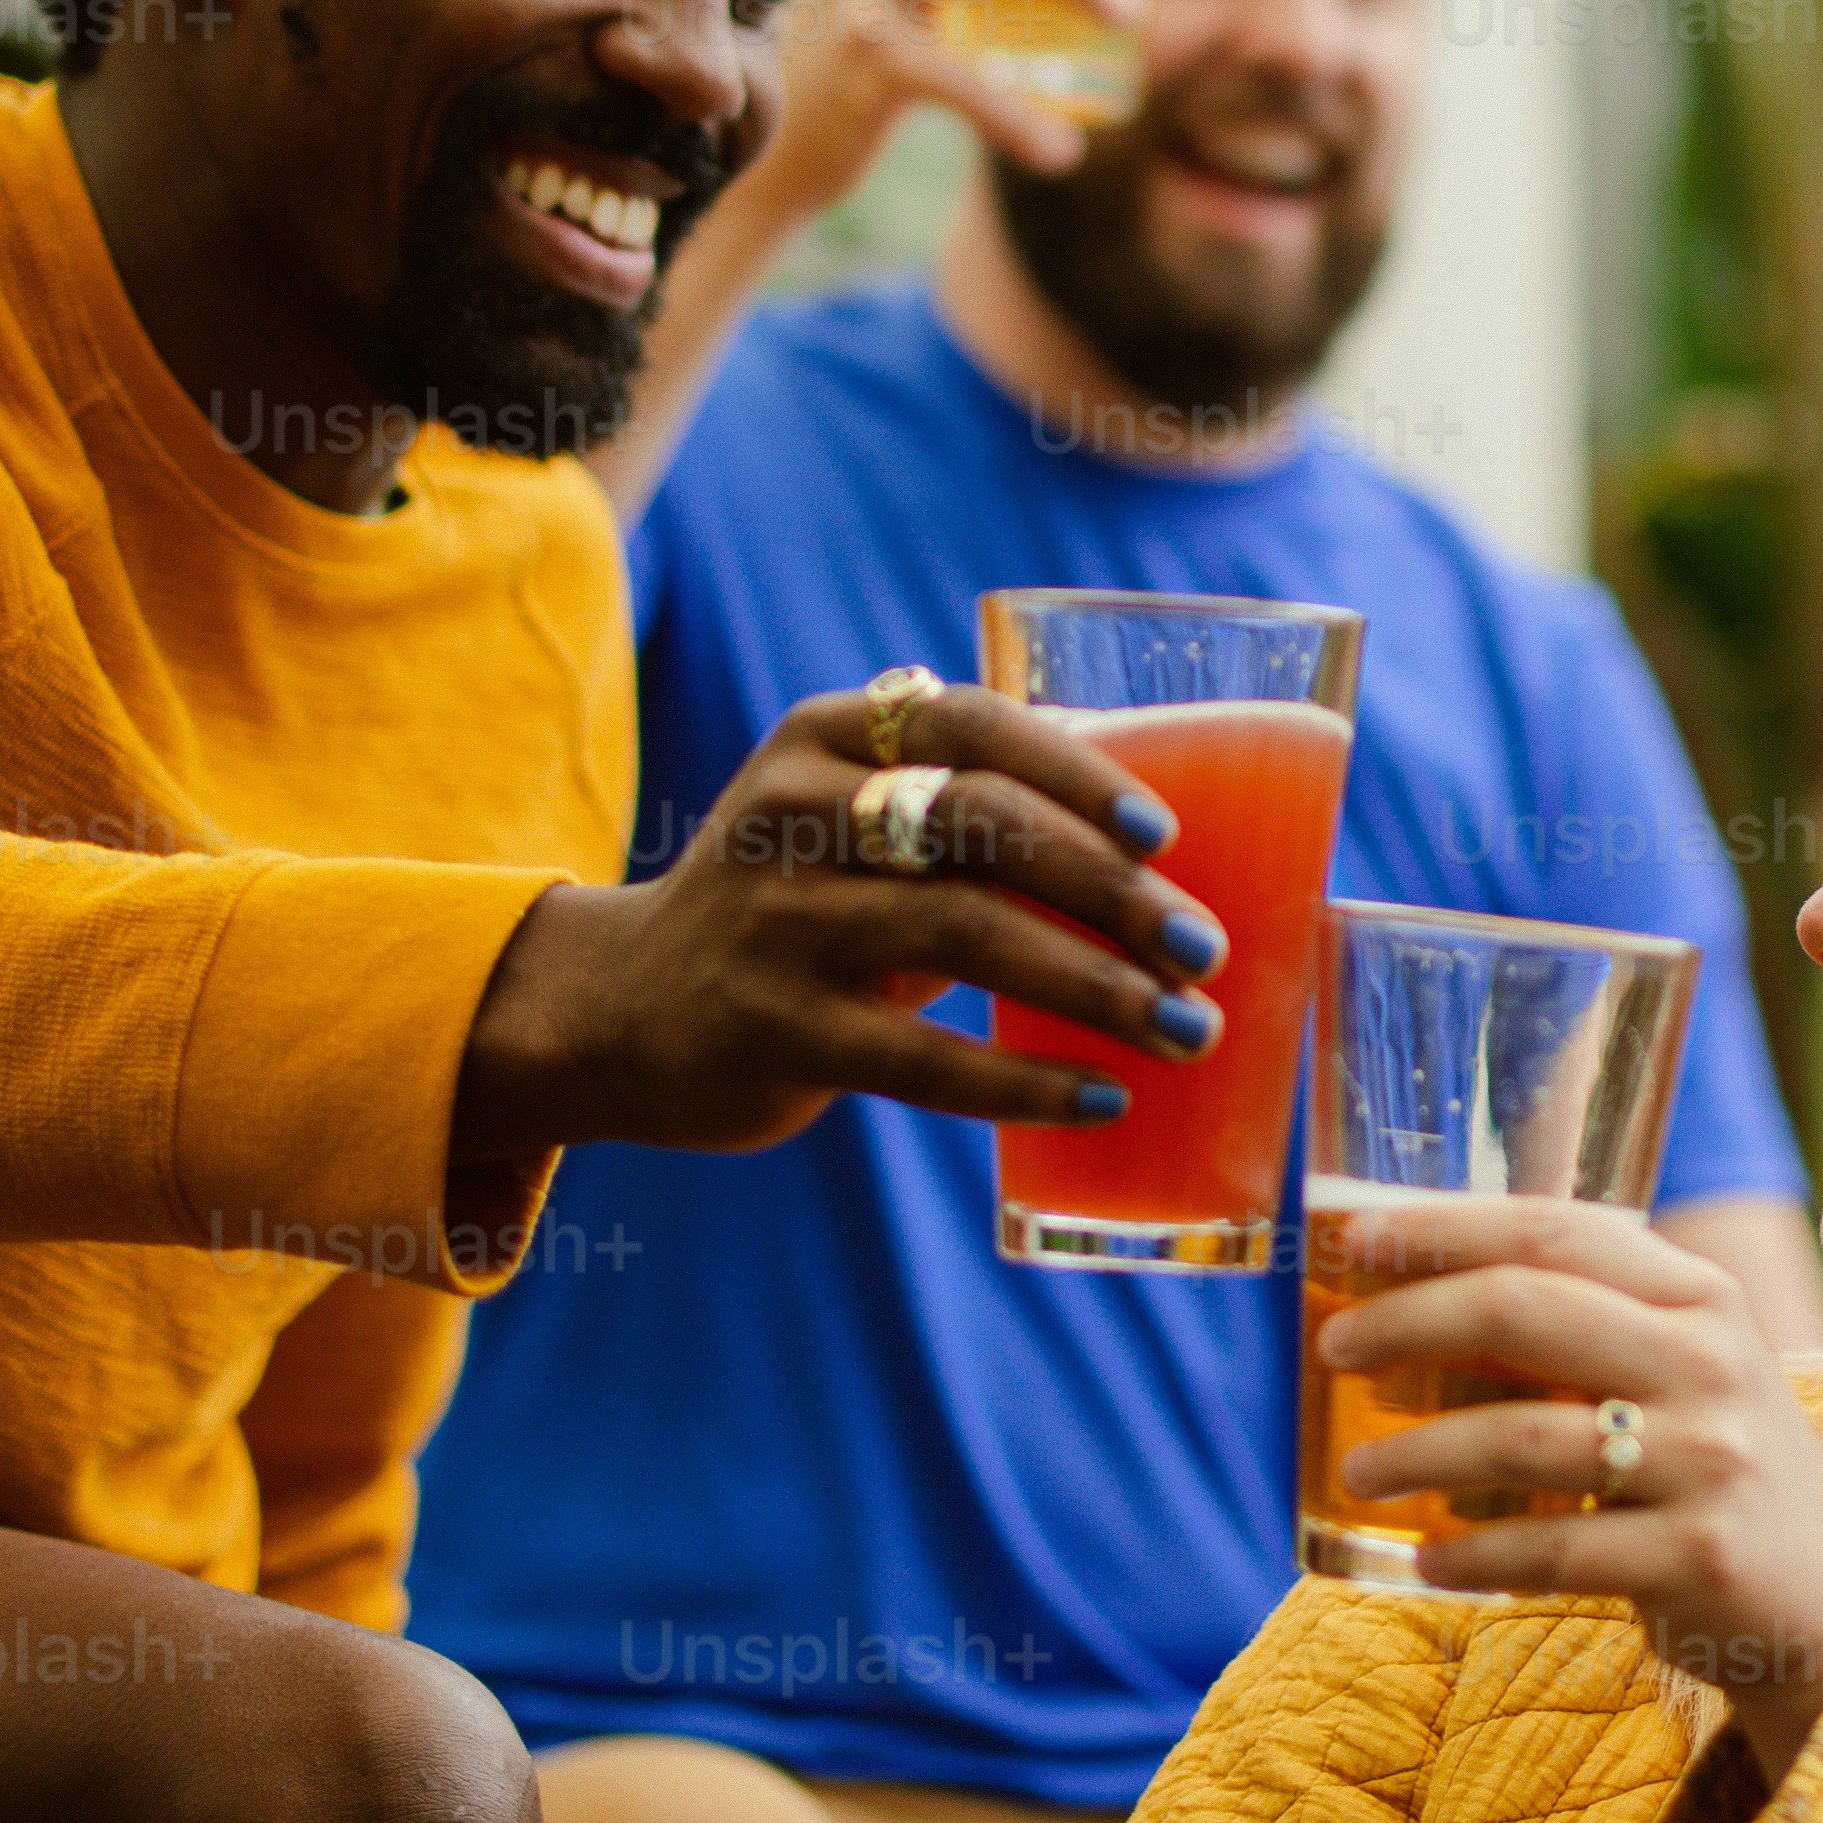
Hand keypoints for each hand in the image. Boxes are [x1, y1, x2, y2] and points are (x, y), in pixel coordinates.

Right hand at [453, 684, 1226, 1181]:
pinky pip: (924, 1058)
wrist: (619, 1011)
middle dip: (1112, 890)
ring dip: (1096, 987)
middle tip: (1203, 949)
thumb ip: (964, 808)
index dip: (1079, 774)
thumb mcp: (848, 822)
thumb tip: (1157, 844)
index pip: (971, 726)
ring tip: (1186, 1028)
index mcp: (824, 739)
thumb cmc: (792, 907)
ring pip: (965, 937)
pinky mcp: (774, 1031)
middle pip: (982, 828)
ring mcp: (777, 923)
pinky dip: (1025, 1079)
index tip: (1166, 836)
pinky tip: (1104, 1096)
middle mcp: (794, 814)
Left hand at [1315, 1193, 1822, 1770]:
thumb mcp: (1683, 1376)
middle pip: (1526, 1309)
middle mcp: (1711, 1362)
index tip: (1359, 1240)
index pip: (1556, 1230)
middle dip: (1408, 1322)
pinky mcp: (1697, 1556)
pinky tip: (1428, 1560)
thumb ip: (1588, 1334)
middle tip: (1335, 1352)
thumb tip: (1416, 1313)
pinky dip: (1472, 1556)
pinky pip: (1551, 1549)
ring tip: (1359, 1473)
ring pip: (1521, 1435)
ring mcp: (1710, 1459)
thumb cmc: (1721, 1475)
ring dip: (1417, 1453)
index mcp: (1701, 1297)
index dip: (1446, 1229)